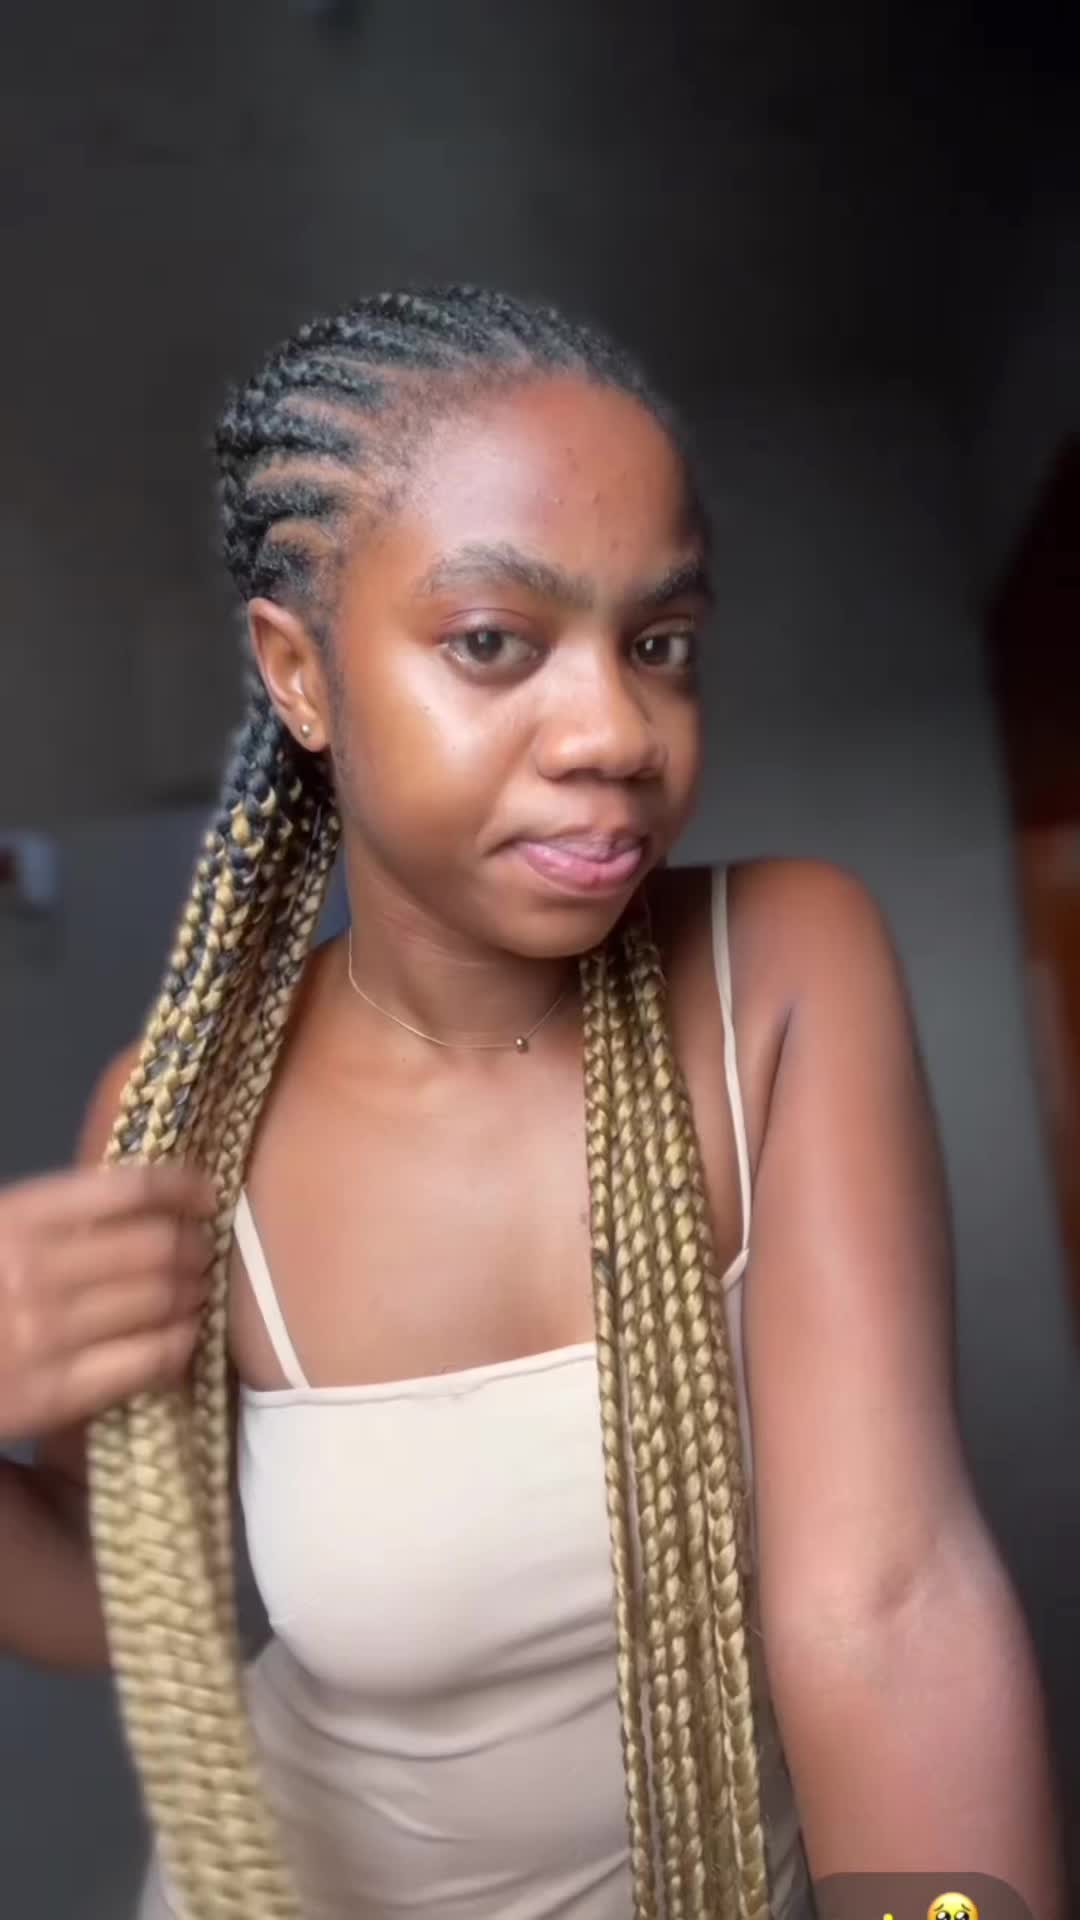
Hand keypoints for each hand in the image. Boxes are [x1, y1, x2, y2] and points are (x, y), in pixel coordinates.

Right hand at [0, 1163, 215, 1441]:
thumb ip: (58, 1216)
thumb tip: (150, 1202)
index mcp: (18, 1217)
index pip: (129, 1189)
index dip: (182, 1187)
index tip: (205, 1195)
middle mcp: (36, 1271)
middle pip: (159, 1245)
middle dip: (195, 1246)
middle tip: (202, 1253)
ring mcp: (48, 1335)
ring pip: (163, 1301)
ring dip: (193, 1293)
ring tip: (195, 1292)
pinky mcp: (55, 1394)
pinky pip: (149, 1360)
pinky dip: (180, 1343)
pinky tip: (183, 1337)